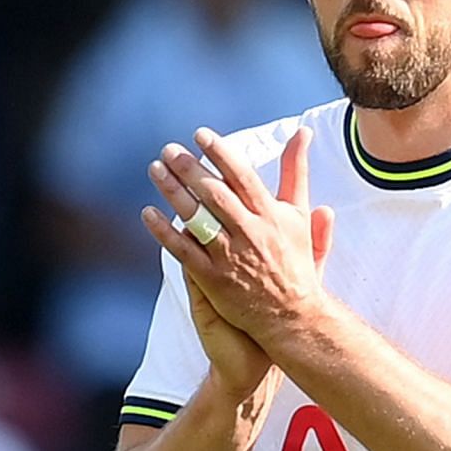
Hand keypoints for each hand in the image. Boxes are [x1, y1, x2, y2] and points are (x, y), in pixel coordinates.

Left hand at [142, 124, 335, 373]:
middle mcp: (251, 233)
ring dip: (173, 192)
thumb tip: (302, 133)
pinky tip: (148, 212)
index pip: (242, 177)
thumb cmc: (296, 263)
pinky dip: (164, 232)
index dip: (220, 153)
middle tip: (168, 149)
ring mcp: (230, 257)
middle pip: (215, 194)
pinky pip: (183, 251)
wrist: (293, 316)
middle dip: (189, 169)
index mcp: (272, 215)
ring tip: (156, 170)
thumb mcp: (299, 214)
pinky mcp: (213, 279)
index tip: (200, 135)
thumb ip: (297, 172)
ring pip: (197, 219)